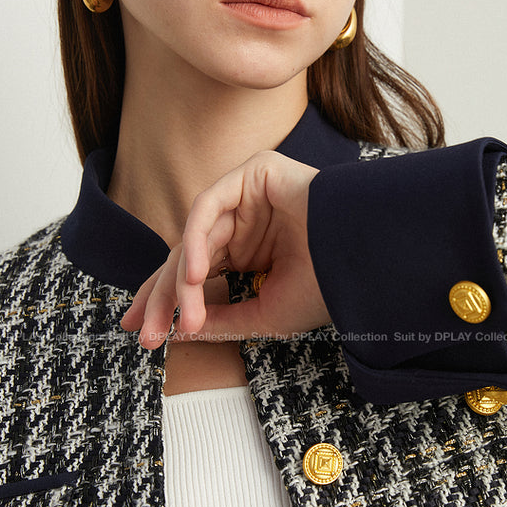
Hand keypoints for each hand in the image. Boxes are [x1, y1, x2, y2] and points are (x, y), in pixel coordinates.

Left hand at [120, 151, 327, 347]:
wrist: (364, 259)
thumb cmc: (326, 287)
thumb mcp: (265, 314)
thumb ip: (220, 322)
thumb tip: (177, 330)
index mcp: (249, 253)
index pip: (194, 274)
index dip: (165, 302)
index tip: (142, 333)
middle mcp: (243, 223)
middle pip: (184, 256)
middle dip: (161, 295)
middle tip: (144, 331)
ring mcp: (247, 196)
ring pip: (193, 236)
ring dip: (181, 279)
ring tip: (183, 314)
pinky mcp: (253, 173)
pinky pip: (208, 206)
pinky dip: (195, 240)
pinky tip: (194, 275)